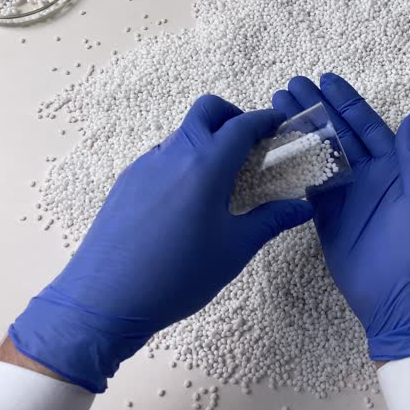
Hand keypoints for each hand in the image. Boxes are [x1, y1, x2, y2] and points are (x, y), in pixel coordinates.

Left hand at [9, 95, 313, 392]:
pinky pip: (161, 155)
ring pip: (182, 133)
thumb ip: (271, 221)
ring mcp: (145, 165)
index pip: (241, 126)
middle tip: (250, 143)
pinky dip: (183, 160)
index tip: (279, 124)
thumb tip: (303, 208)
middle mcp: (174, 155)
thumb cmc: (177, 276)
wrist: (106, 299)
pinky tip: (188, 198)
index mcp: (205, 167)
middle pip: (207, 111)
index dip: (265, 120)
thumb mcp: (234, 250)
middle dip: (233, 116)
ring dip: (206, 139)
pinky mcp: (127, 181)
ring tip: (221, 177)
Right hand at [272, 74, 409, 361]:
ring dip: (300, 131)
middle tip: (290, 85)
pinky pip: (307, 186)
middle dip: (316, 108)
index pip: (367, 124)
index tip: (325, 78)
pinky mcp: (326, 218)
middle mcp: (369, 177)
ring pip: (319, 155)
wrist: (399, 296)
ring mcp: (346, 197)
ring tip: (276, 106)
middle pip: (338, 134)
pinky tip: (274, 147)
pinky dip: (292, 167)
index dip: (347, 101)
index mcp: (394, 167)